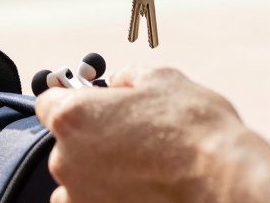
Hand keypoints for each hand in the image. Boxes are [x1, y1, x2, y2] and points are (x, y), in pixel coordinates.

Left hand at [35, 67, 269, 202]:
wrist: (221, 181)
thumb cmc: (194, 130)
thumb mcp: (161, 80)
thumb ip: (126, 78)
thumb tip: (119, 82)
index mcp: (73, 117)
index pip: (48, 103)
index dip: (70, 100)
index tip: (89, 105)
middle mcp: (66, 160)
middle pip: (63, 144)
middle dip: (90, 138)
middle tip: (129, 137)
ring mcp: (81, 197)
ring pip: (75, 181)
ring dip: (95, 173)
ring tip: (138, 168)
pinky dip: (106, 196)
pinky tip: (137, 188)